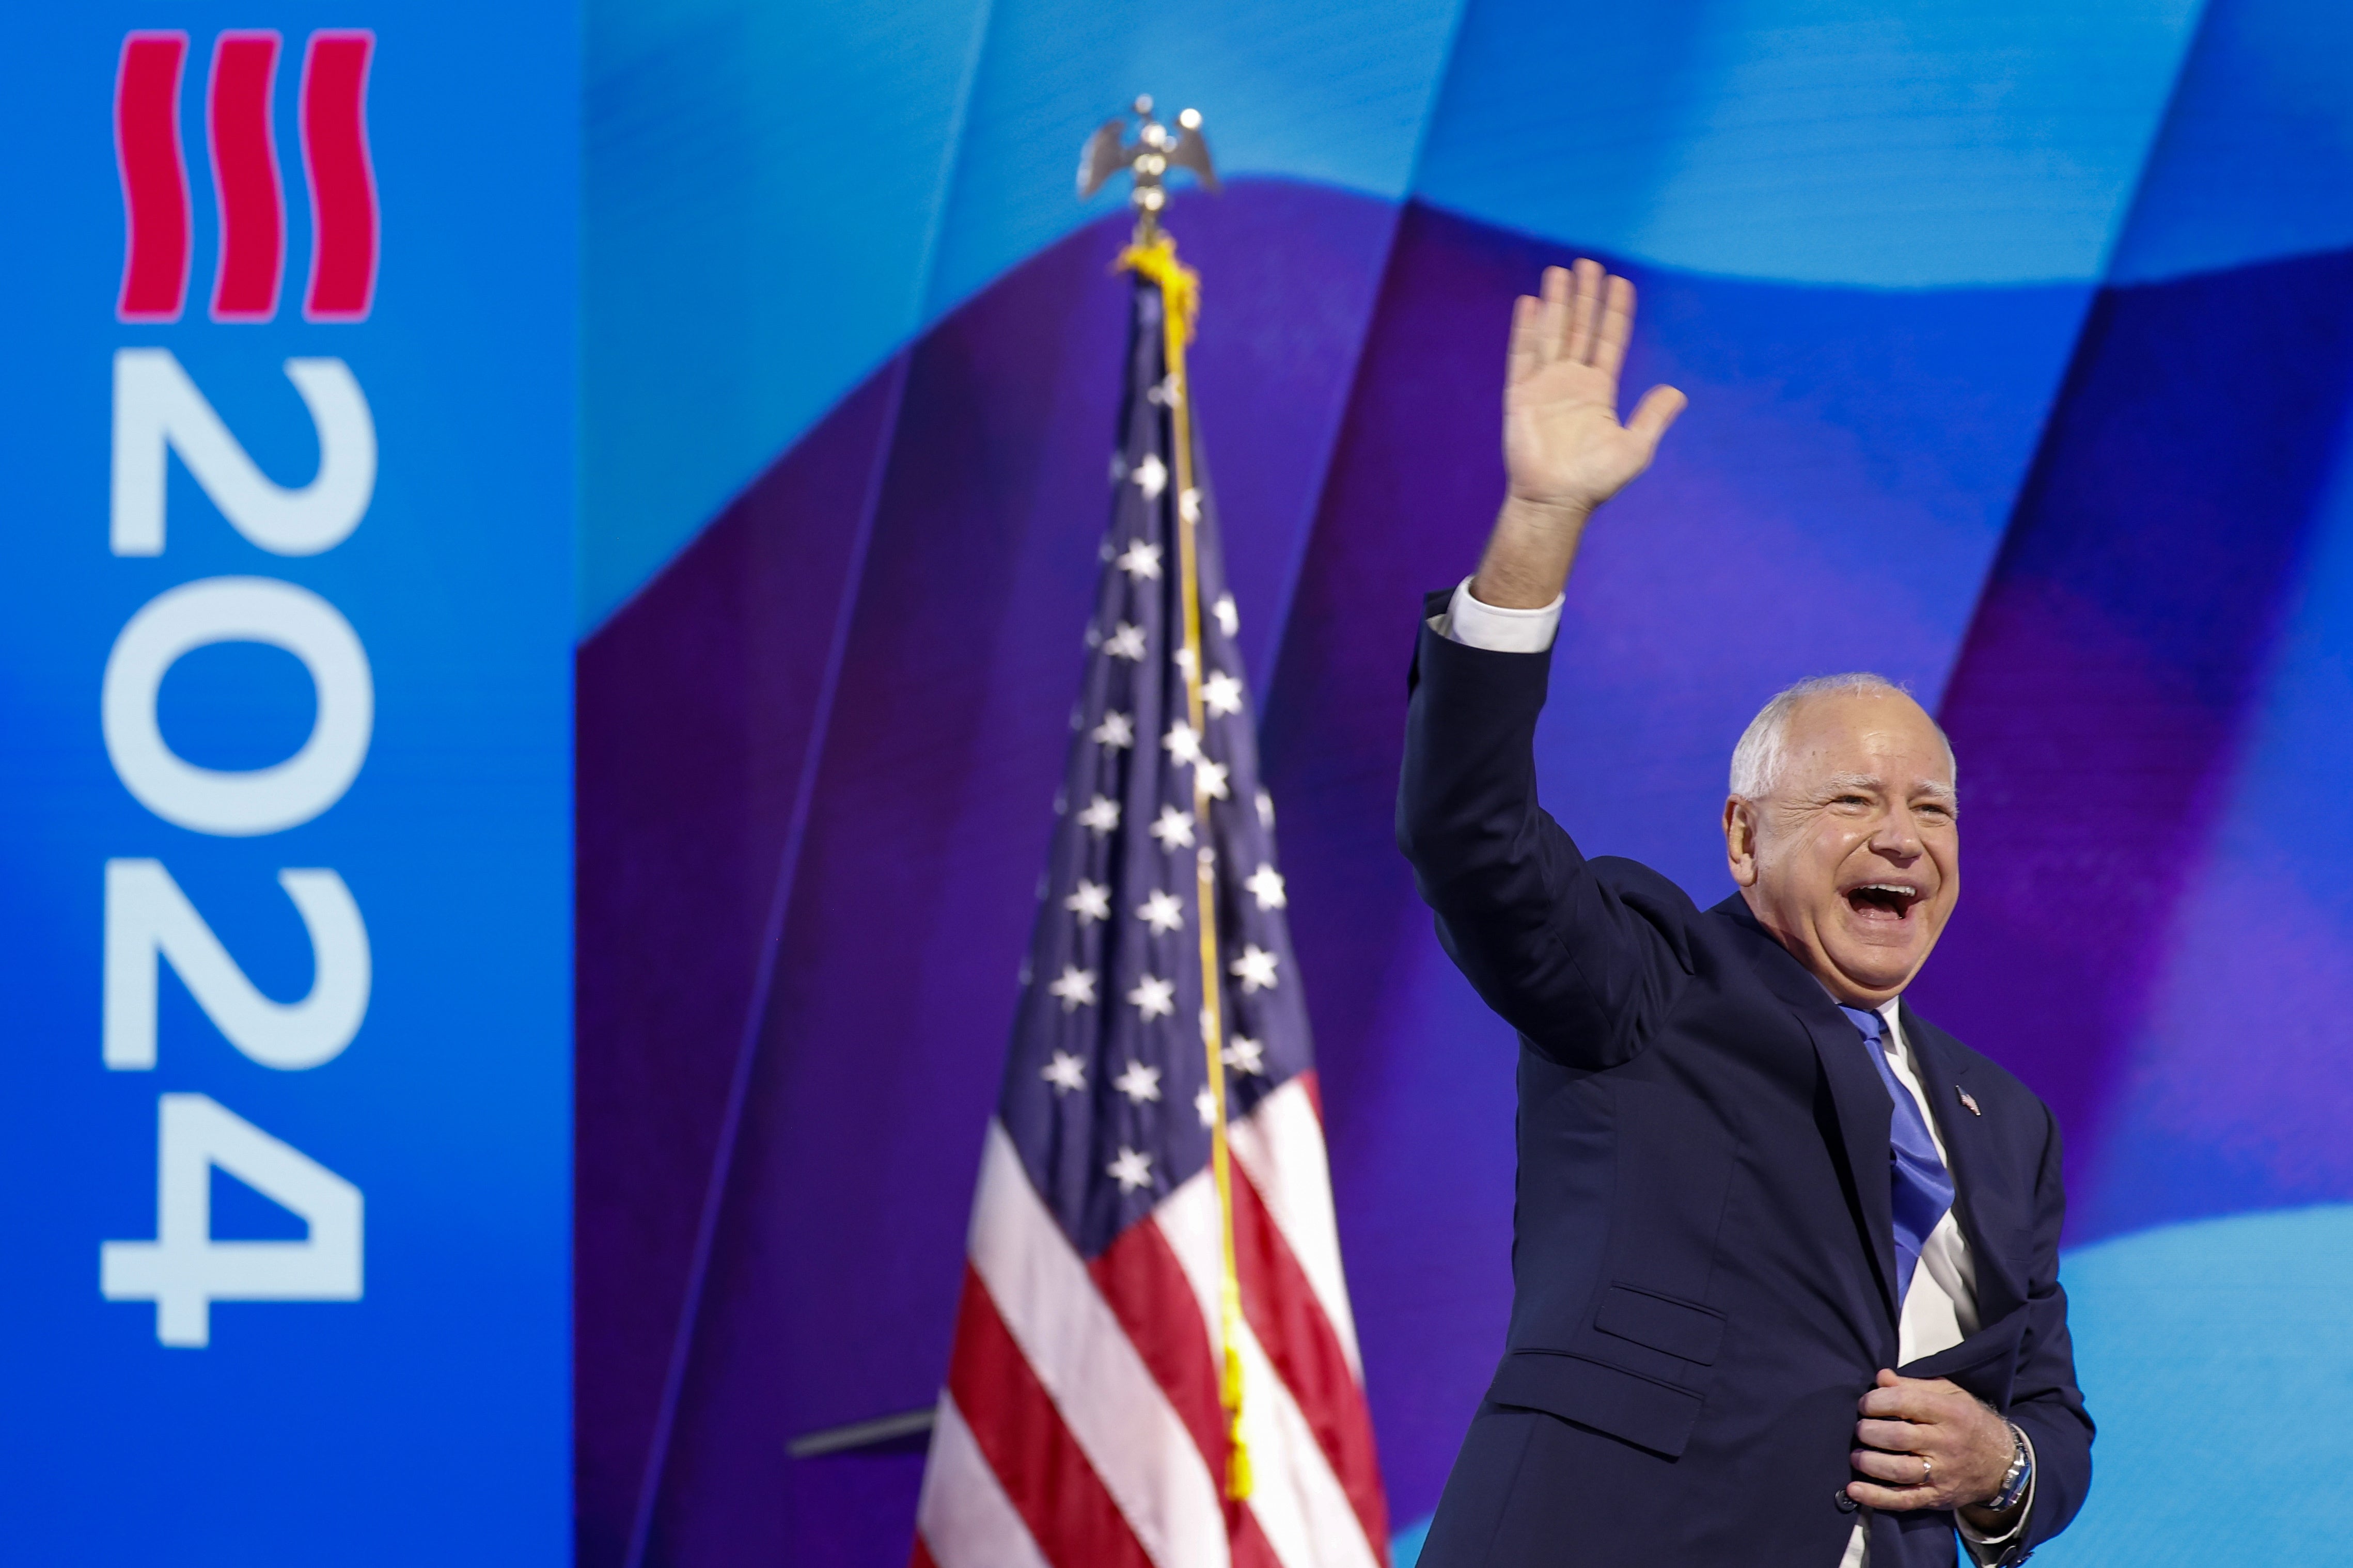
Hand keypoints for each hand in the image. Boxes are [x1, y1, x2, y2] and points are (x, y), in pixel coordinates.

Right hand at [1471, 260, 1685, 607]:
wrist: (1555, 501)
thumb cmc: (1594, 481)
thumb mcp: (1635, 448)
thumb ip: (1653, 417)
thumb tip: (1677, 392)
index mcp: (1598, 391)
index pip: (1609, 341)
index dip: (1615, 312)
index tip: (1620, 282)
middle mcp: (1571, 382)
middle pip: (1580, 328)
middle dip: (1585, 296)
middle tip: (1588, 263)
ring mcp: (1545, 386)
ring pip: (1553, 334)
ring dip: (1557, 303)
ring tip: (1560, 271)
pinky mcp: (1521, 395)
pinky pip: (1523, 355)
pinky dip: (1526, 329)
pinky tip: (1531, 303)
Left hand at [1846, 1369, 2016, 1517]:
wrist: (2003, 1464)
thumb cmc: (1969, 1422)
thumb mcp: (1950, 1395)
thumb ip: (1913, 1385)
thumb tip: (1881, 1377)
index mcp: (1950, 1413)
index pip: (1906, 1402)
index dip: (1877, 1401)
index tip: (1866, 1404)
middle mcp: (1946, 1444)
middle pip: (1899, 1437)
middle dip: (1870, 1431)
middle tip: (1861, 1429)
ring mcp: (1942, 1474)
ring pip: (1899, 1470)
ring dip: (1870, 1462)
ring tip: (1857, 1455)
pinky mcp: (1936, 1497)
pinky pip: (1903, 1499)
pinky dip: (1876, 1497)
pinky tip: (1855, 1490)